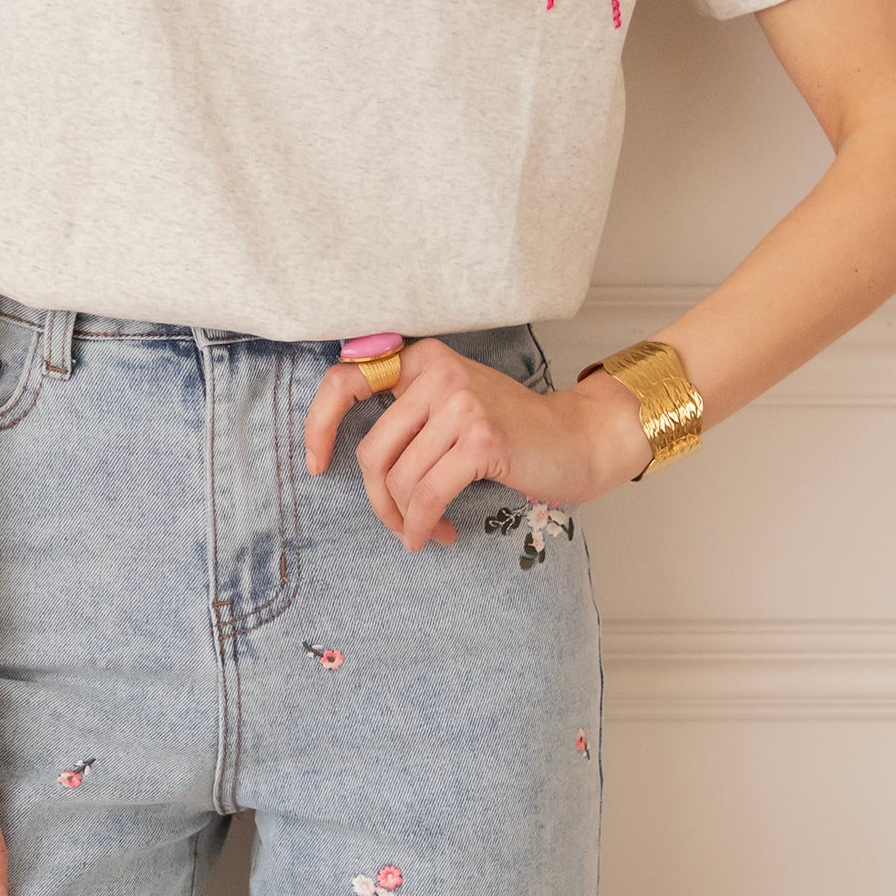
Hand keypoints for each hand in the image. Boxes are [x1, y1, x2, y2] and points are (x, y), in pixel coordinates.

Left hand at [303, 339, 650, 550]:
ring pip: (401, 479)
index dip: (319, 423)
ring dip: (407, 519)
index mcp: (422, 360)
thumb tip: (352, 457)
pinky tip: (433, 536)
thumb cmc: (511, 430)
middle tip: (398, 523)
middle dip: (379, 500)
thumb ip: (408, 414)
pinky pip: (429, 495)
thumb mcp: (453, 404)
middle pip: (373, 451)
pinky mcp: (482, 439)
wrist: (578, 438)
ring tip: (425, 531)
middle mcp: (438, 373)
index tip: (317, 463)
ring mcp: (461, 404)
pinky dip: (422, 524)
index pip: (346, 380)